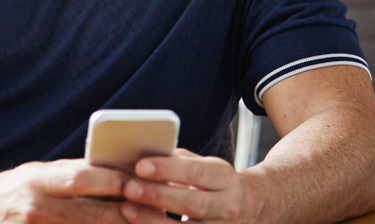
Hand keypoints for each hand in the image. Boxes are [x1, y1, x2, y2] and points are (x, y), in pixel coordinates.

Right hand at [0, 158, 134, 223]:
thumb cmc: (14, 190)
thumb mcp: (38, 174)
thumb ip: (71, 175)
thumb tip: (116, 172)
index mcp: (38, 181)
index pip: (80, 177)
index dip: (112, 181)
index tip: (139, 181)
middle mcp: (37, 208)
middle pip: (91, 214)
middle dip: (126, 215)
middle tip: (156, 214)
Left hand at [120, 148, 251, 222]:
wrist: (247, 207)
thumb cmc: (212, 181)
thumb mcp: (202, 165)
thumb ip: (176, 161)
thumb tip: (140, 157)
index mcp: (225, 178)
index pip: (196, 173)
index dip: (168, 169)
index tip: (140, 166)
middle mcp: (227, 206)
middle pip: (193, 203)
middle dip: (158, 196)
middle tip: (129, 188)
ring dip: (153, 219)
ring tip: (127, 209)